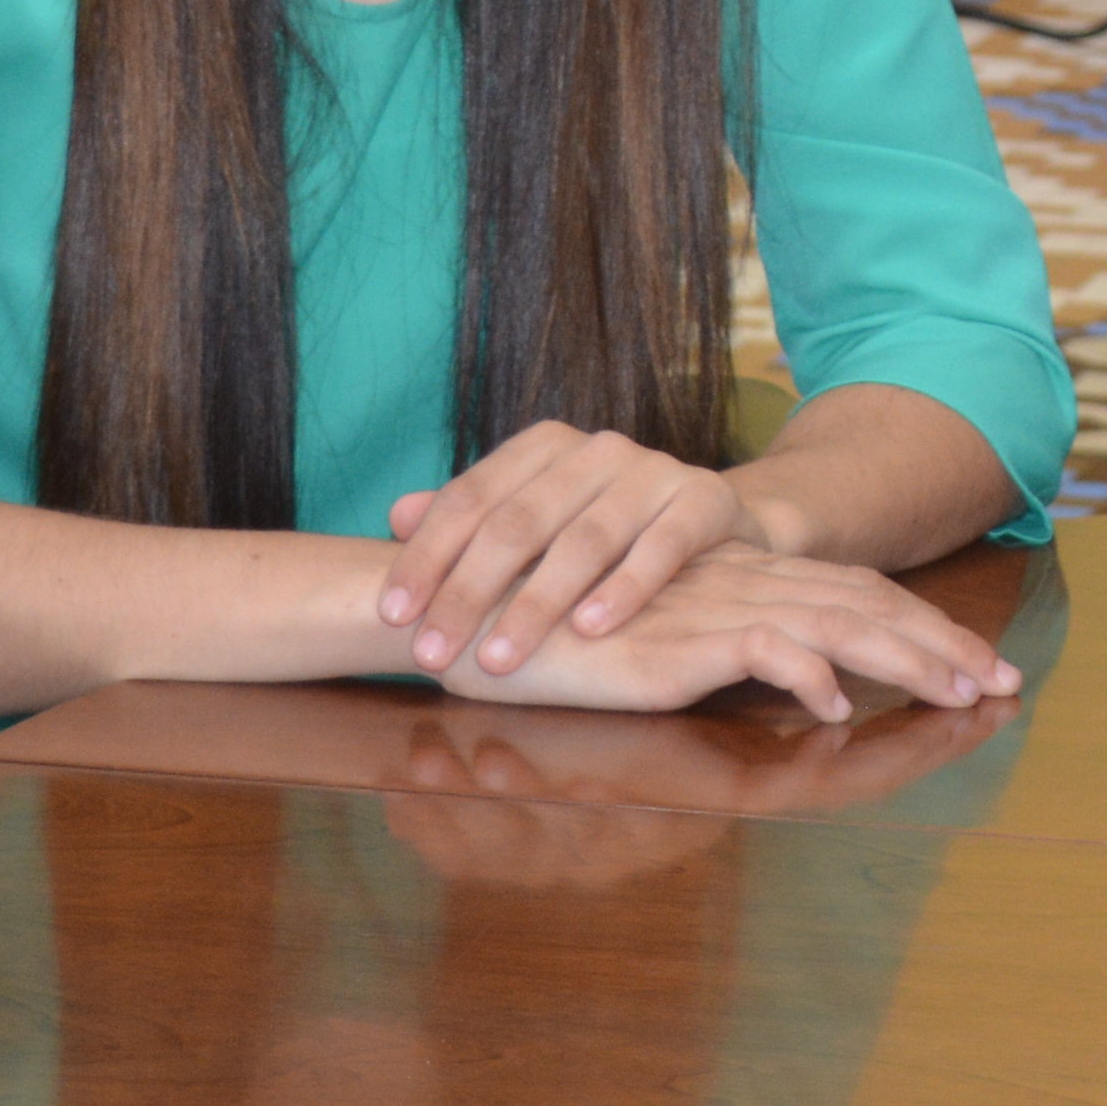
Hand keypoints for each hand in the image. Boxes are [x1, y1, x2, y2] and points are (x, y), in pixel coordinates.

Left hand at [375, 418, 760, 678]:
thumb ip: (472, 517)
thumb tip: (396, 515)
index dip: (427, 556)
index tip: (393, 615)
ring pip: (584, 539)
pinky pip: (661, 547)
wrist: (712, 519)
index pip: (471, 497)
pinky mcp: (705, 499)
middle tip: (433, 654)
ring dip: (536, 604)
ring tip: (499, 659)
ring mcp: (655, 470)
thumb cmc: (606, 527)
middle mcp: (597, 449)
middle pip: (519, 522)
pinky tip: (589, 630)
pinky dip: (624, 589)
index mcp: (544, 446)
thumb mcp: (537, 517)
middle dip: (468, 592)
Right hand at [423, 539, 1020, 727]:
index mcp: (747, 583)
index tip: (981, 669)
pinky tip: (838, 705)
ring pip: (835, 624)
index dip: (924, 628)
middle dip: (943, 645)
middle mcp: (743, 588)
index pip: (857, 596)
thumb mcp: (666, 644)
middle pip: (868, 606)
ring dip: (906, 659)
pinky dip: (804, 673)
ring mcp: (712, 609)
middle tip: (1007, 685)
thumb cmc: (565, 634)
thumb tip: (816, 686)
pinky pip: (757, 648)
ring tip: (963, 695)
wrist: (476, 608)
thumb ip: (734, 650)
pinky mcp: (674, 640)